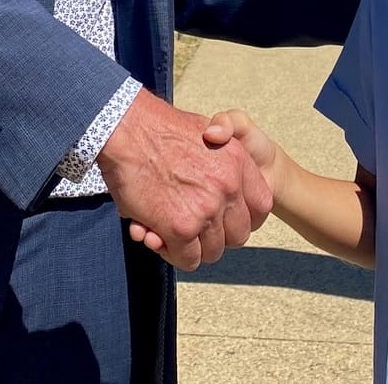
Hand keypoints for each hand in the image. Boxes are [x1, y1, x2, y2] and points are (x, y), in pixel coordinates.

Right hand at [99, 89, 271, 270]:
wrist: (126, 128)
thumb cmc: (157, 129)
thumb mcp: (205, 133)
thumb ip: (220, 164)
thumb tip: (219, 192)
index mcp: (238, 162)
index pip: (261, 207)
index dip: (244, 219)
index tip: (226, 221)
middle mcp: (228, 187)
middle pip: (238, 235)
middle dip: (216, 236)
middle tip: (193, 227)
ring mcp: (206, 209)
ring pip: (212, 252)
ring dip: (192, 247)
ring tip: (171, 231)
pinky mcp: (181, 227)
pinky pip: (188, 259)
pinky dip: (174, 254)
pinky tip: (158, 236)